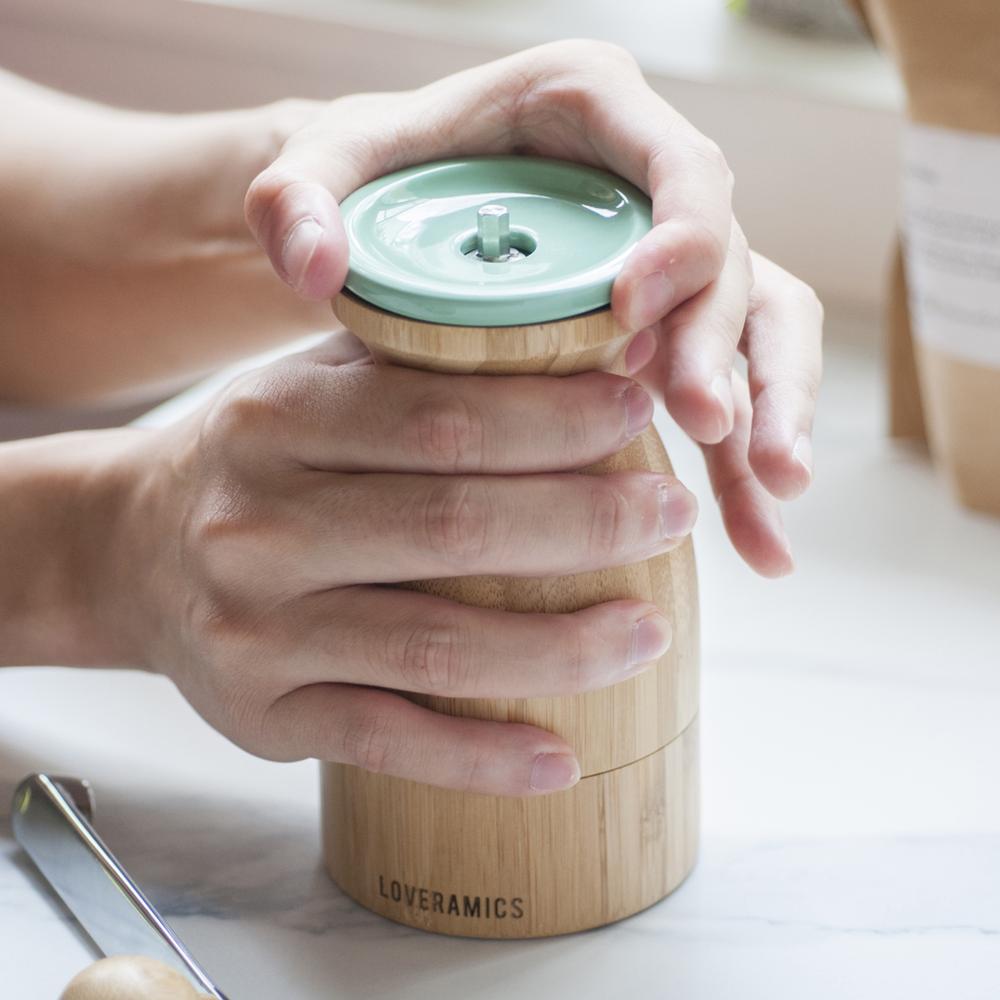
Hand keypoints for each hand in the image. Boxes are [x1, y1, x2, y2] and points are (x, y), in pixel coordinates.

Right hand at [110, 336, 693, 793]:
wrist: (128, 552)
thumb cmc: (257, 462)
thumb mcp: (308, 391)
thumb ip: (412, 372)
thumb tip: (572, 356)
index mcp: (276, 422)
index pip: (437, 418)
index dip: (551, 419)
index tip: (638, 413)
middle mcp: (258, 526)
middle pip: (449, 527)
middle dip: (582, 525)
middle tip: (671, 518)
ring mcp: (256, 630)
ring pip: (432, 647)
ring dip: (558, 647)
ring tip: (650, 634)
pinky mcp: (263, 716)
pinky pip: (385, 742)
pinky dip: (479, 758)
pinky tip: (562, 757)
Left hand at [243, 40, 822, 576]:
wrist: (401, 206)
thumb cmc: (375, 176)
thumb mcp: (326, 167)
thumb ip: (296, 199)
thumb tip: (310, 267)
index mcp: (593, 111)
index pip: (673, 166)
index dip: (675, 240)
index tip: (631, 318)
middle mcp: (649, 180)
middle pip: (728, 258)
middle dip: (724, 345)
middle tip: (700, 422)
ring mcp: (666, 258)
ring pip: (759, 325)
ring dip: (771, 409)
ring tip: (772, 492)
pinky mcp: (669, 324)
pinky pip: (732, 386)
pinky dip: (743, 461)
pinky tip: (759, 541)